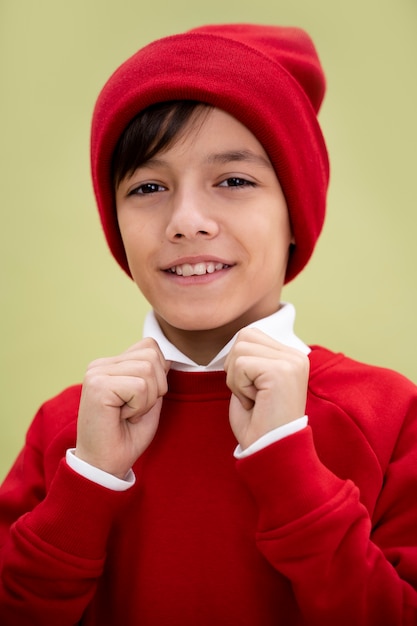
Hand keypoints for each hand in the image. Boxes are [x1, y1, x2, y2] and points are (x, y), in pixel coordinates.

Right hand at [75, 338, 169, 478]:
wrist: (104, 465)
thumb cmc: (126, 436)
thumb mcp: (148, 400)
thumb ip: (155, 376)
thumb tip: (167, 357)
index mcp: (111, 364)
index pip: (150, 346)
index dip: (158, 375)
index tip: (141, 400)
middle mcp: (100, 364)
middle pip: (152, 356)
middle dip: (155, 388)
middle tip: (135, 410)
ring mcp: (97, 373)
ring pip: (148, 370)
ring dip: (146, 400)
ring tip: (128, 414)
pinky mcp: (98, 385)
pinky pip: (139, 386)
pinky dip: (139, 407)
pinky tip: (122, 417)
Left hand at [224, 328, 308, 449]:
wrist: (271, 451)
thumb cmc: (259, 423)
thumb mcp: (254, 382)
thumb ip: (250, 358)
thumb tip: (238, 339)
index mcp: (291, 356)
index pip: (250, 335)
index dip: (239, 364)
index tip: (254, 392)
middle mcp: (296, 355)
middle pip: (243, 336)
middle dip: (235, 368)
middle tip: (251, 395)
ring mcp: (291, 362)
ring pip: (239, 349)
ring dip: (236, 379)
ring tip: (254, 399)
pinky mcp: (281, 371)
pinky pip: (240, 366)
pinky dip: (239, 387)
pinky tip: (255, 403)